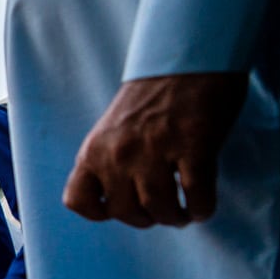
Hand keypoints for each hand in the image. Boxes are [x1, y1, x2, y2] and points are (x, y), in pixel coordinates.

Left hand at [64, 73, 246, 227]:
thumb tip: (119, 197)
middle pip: (125, 212)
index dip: (100, 212)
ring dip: (175, 218)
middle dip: (146, 219)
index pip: (78, 200)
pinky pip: (196, 196)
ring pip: (161, 209)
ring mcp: (155, 150)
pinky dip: (201, 209)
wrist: (187, 59)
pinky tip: (201, 207)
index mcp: (94, 150)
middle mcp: (119, 153)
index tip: (117, 209)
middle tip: (161, 213)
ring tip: (183, 213)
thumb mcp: (111, 130)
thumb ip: (108, 161)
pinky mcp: (193, 146)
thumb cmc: (151, 97)